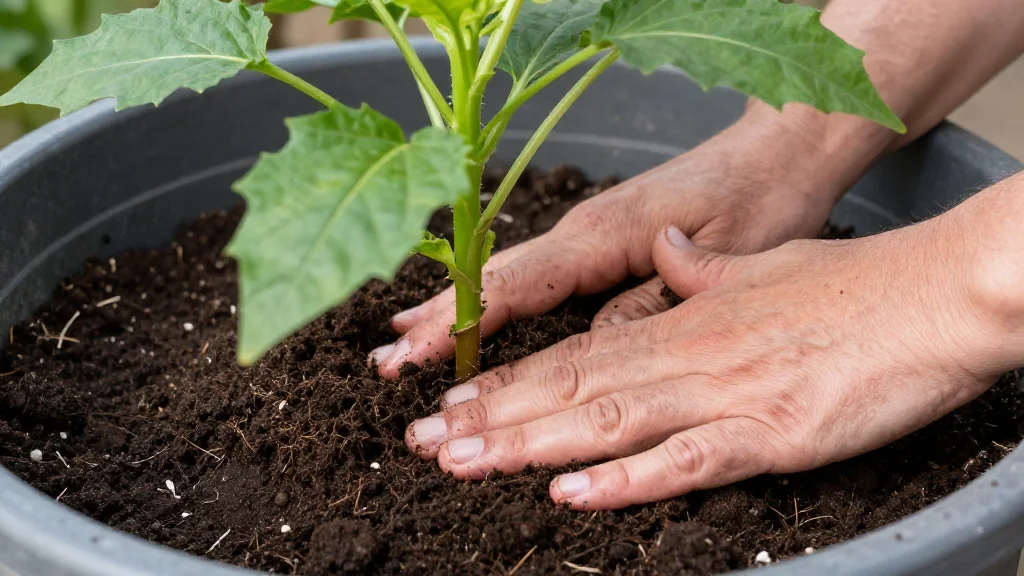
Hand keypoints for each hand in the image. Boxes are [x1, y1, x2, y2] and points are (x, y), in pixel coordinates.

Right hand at [370, 108, 857, 377]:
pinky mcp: (596, 237)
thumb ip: (652, 306)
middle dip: (436, 321)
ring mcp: (585, 231)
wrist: (781, 147)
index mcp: (604, 236)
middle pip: (493, 280)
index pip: (516, 285)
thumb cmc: (761, 198)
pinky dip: (487, 296)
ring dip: (450, 310)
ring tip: (399, 342)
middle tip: (384, 364)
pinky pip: (529, 273)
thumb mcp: (722, 261)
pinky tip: (465, 314)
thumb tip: (596, 345)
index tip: (416, 353)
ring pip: (503, 275)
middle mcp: (582, 230)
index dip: (462, 322)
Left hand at [403, 200, 1022, 508]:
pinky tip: (571, 493)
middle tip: (424, 440)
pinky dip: (627, 478)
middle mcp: (688, 354)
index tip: (454, 398)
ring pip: (608, 419)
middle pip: (572, 388)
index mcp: (683, 320)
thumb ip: (704, 274)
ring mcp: (725, 392)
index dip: (511, 378)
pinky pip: (688, 459)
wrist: (933, 295)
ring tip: (461, 462)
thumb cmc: (851, 286)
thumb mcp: (763, 270)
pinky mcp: (770, 431)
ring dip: (529, 442)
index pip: (578, 353)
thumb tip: (665, 257)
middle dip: (493, 415)